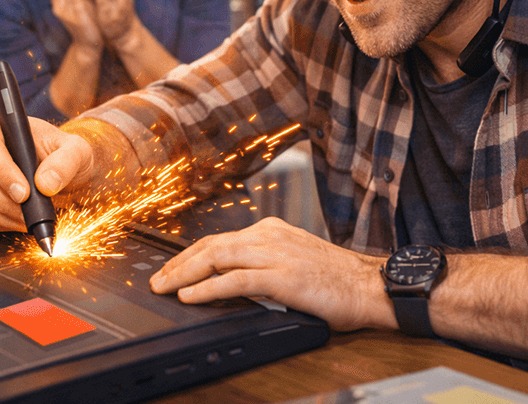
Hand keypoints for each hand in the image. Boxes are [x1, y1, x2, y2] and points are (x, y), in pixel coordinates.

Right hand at [0, 108, 96, 230]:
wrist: (56, 171)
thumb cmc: (60, 154)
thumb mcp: (76, 151)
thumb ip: (66, 161)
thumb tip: (46, 182)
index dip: (2, 171)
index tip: (23, 192)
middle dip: (4, 200)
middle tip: (28, 212)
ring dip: (1, 214)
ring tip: (26, 219)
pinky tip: (14, 220)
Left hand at [149, 217, 392, 330]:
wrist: (371, 285)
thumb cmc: (338, 279)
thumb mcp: (296, 260)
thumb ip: (267, 263)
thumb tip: (234, 279)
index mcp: (272, 231)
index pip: (220, 239)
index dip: (191, 255)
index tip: (172, 269)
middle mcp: (270, 236)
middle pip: (211, 245)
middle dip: (179, 263)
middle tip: (156, 280)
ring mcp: (275, 254)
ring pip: (217, 257)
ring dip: (184, 274)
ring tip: (165, 288)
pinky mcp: (282, 277)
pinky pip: (235, 280)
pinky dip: (208, 288)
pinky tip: (191, 296)